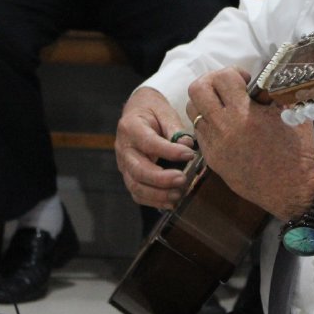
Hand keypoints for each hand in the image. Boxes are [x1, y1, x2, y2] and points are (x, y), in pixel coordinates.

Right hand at [115, 87, 197, 210]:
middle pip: (138, 170)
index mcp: (131, 127)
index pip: (149, 143)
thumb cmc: (153, 111)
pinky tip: (171, 202)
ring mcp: (124, 164)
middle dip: (161, 179)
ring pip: (136, 186)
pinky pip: (137, 193)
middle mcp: (124, 148)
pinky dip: (153, 201)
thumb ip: (175, 128)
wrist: (137, 112)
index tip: (190, 154)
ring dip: (157, 194)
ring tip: (178, 195)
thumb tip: (187, 145)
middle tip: (183, 179)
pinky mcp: (129, 175)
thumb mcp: (164, 112)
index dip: (169, 151)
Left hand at [186, 67, 313, 220]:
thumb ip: (275, 92)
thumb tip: (263, 79)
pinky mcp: (212, 158)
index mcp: (245, 114)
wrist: (290, 189)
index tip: (245, 80)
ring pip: (192, 110)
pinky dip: (209, 122)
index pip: (222, 78)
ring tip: (224, 106)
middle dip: (212, 81)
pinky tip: (226, 125)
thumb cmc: (296, 151)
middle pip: (197, 89)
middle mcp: (224, 128)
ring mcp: (215, 145)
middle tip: (228, 88)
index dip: (234, 72)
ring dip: (206, 102)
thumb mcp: (292, 113)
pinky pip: (199, 131)